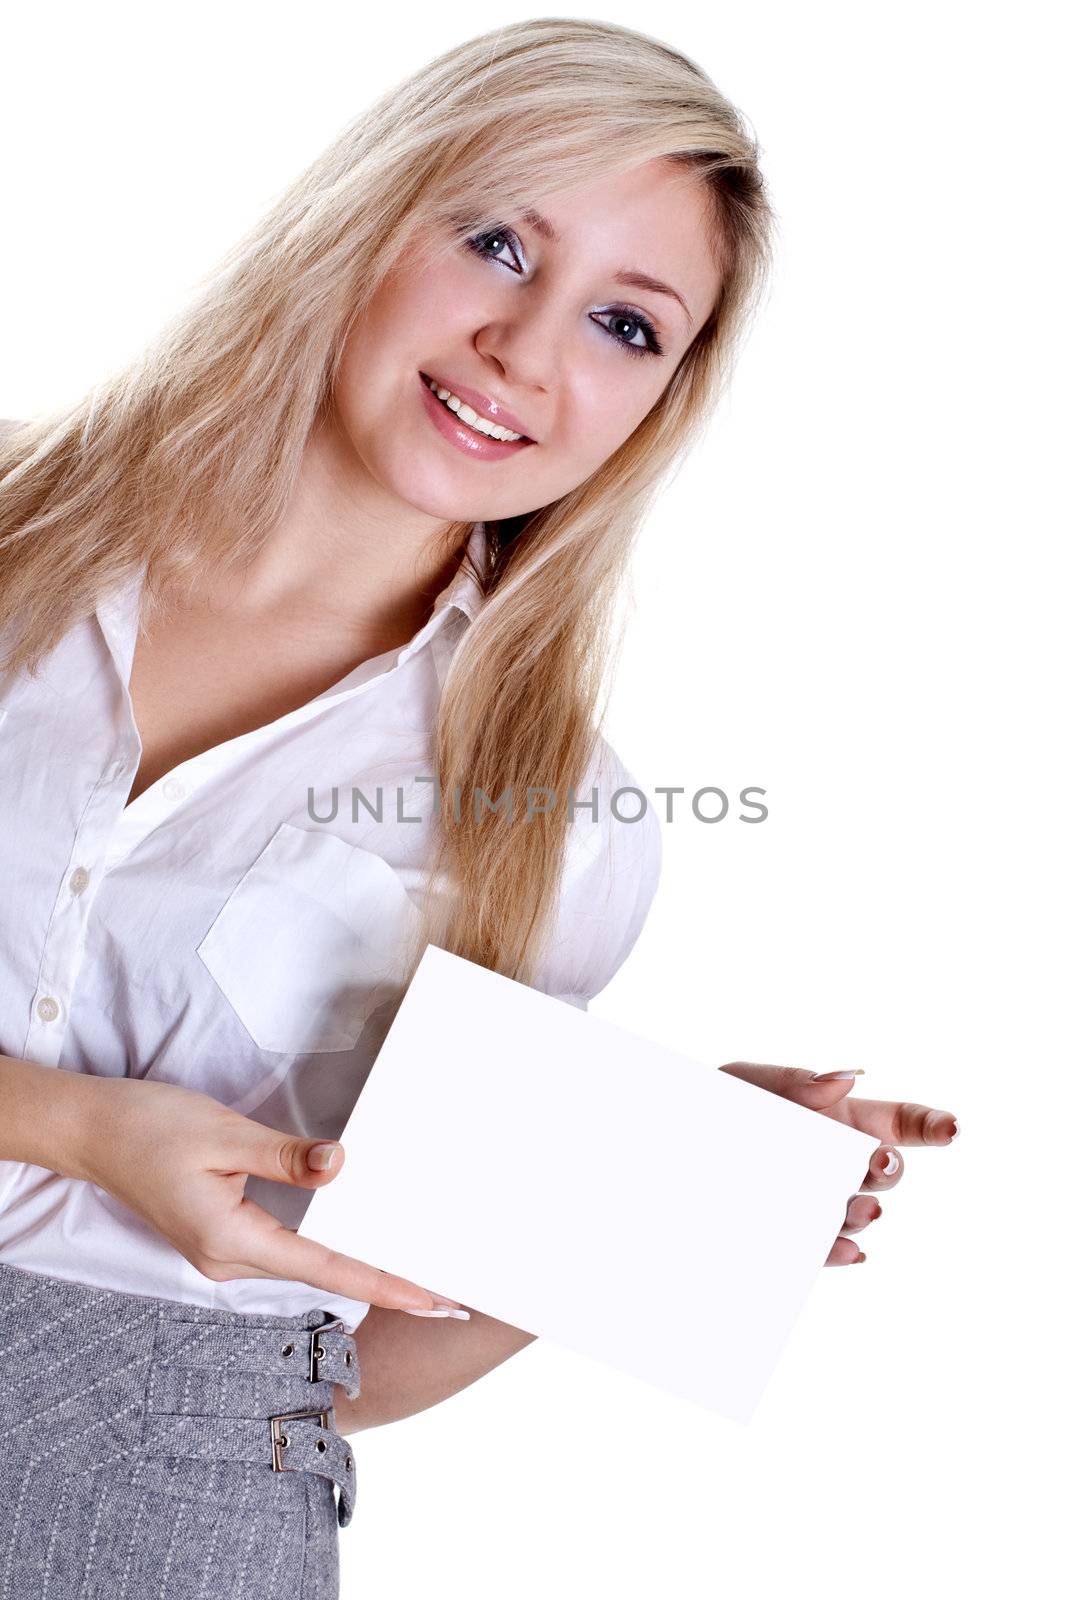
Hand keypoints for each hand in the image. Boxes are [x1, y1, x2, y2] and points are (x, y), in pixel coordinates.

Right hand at [71, 1074, 464, 1313]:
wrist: (92, 1130)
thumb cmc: (149, 1127)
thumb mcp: (224, 1134)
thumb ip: (286, 1157)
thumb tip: (341, 1167)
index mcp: (231, 1240)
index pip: (327, 1268)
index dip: (386, 1285)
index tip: (432, 1300)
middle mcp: (229, 1260)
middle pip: (323, 1276)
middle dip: (385, 1284)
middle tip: (446, 1293)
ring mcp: (224, 1253)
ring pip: (308, 1265)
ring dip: (360, 1268)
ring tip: (416, 1272)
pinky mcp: (222, 1236)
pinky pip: (289, 1250)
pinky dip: (331, 1251)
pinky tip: (358, 1242)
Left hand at [717, 1061, 958, 1264]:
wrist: (668, 1156)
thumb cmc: (716, 1109)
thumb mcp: (747, 1084)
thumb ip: (795, 1081)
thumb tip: (848, 1077)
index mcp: (841, 1121)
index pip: (901, 1123)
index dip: (931, 1125)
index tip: (951, 1128)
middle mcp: (839, 1164)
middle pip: (886, 1171)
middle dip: (889, 1169)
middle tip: (878, 1163)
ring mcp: (820, 1203)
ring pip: (860, 1213)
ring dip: (865, 1211)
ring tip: (863, 1207)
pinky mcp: (794, 1239)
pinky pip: (823, 1250)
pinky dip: (837, 1251)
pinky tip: (846, 1249)